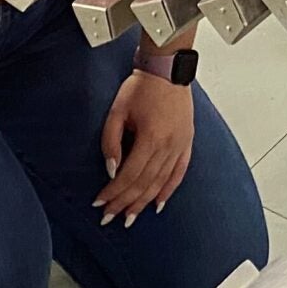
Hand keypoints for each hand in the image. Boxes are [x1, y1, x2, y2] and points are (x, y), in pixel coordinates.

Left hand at [97, 67, 195, 224]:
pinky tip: (158, 204)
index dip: (113, 192)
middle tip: (109, 217)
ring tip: (130, 217)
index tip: (99, 204)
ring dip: (144, 202)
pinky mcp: (187, 142)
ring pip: (160, 183)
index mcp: (151, 138)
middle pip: (144, 184)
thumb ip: (111, 141)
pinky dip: (168, 190)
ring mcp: (180, 145)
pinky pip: (179, 173)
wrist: (167, 69)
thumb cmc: (141, 87)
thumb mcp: (117, 111)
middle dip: (125, 203)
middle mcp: (168, 146)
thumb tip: (111, 170)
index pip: (129, 175)